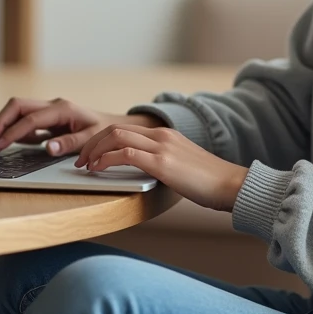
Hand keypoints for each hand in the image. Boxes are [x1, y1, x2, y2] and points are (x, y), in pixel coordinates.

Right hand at [0, 96, 163, 155]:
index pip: (29, 119)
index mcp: (61, 109)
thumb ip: (69, 143)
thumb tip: (47, 147)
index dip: (11, 133)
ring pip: (17, 112)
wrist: (115, 126)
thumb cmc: (105, 132)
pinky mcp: (47, 120)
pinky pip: (25, 122)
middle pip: (17, 107)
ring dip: (3, 126)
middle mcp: (52, 106)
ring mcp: (49, 112)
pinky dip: (13, 131)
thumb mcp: (91, 139)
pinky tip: (6, 144)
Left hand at [75, 123, 250, 211]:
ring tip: (85, 166)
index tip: (90, 155)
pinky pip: (125, 154)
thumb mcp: (182, 167)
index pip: (125, 128)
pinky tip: (99, 170)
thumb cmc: (209, 184)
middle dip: (91, 144)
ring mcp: (162, 147)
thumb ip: (162, 164)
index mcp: (165, 135)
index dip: (102, 140)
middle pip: (115, 129)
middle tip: (80, 161)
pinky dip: (106, 160)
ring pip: (116, 136)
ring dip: (94, 151)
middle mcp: (161, 135)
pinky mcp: (162, 163)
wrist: (231, 185)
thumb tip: (143, 175)